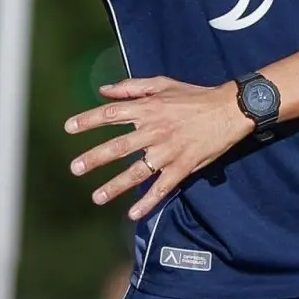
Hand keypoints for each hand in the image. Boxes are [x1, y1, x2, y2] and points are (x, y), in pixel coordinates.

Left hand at [65, 77, 252, 221]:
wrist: (229, 110)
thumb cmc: (194, 96)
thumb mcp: (162, 84)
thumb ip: (132, 88)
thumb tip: (103, 90)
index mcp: (148, 108)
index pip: (112, 114)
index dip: (89, 120)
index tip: (69, 128)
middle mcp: (155, 130)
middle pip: (119, 146)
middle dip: (95, 158)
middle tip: (75, 168)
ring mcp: (168, 151)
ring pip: (137, 171)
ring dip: (116, 185)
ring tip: (97, 197)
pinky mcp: (183, 166)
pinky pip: (162, 187)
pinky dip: (148, 201)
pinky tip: (133, 214)